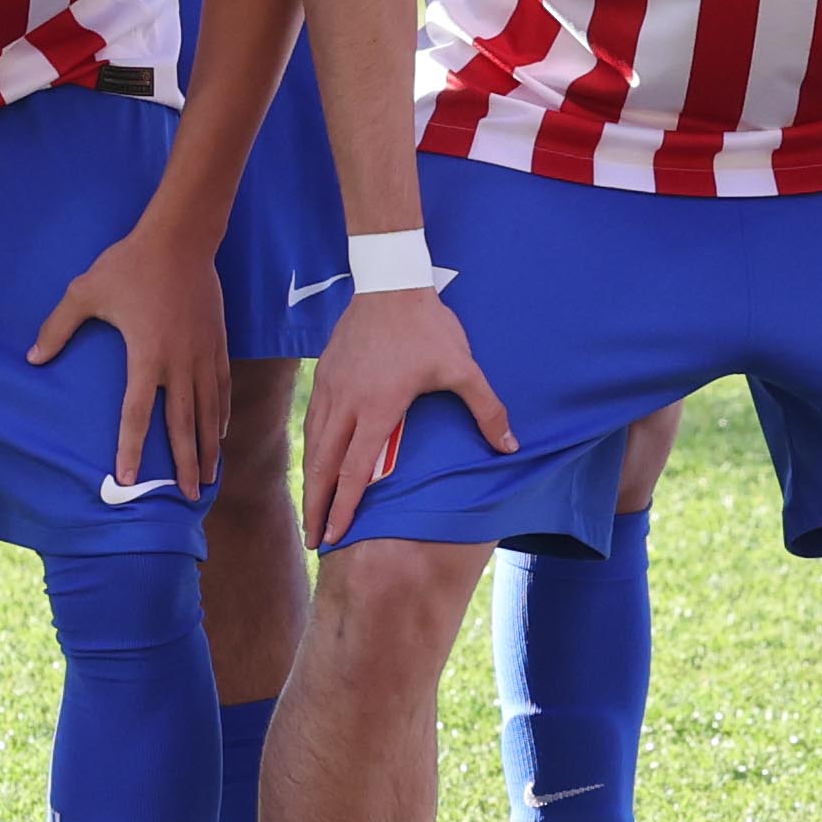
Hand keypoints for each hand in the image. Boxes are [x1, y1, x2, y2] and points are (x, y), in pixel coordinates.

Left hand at [30, 209, 229, 497]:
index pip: (137, 413)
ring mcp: (202, 353)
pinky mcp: (217, 342)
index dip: (132, 448)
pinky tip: (221, 432)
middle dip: (186, 464)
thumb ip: (58, 327)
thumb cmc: (129, 264)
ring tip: (209, 478)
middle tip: (189, 497)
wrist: (182, 237)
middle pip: (183, 424)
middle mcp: (179, 361)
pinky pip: (222, 387)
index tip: (130, 478)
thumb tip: (32, 358)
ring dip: (209, 447)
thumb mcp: (85, 292)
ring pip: (208, 411)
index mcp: (146, 354)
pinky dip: (221, 414)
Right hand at [303, 285, 512, 548]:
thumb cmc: (427, 327)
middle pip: (323, 466)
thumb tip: (511, 446)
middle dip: (316, 506)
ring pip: (312, 444)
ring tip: (310, 510)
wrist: (390, 281)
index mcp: (377, 408)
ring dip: (310, 481)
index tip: (333, 535)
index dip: (342, 507)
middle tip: (312, 540)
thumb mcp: (462, 367)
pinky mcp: (324, 374)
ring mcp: (330, 388)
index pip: (354, 470)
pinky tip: (313, 462)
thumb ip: (486, 409)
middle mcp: (346, 403)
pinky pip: (311, 421)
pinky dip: (310, 449)